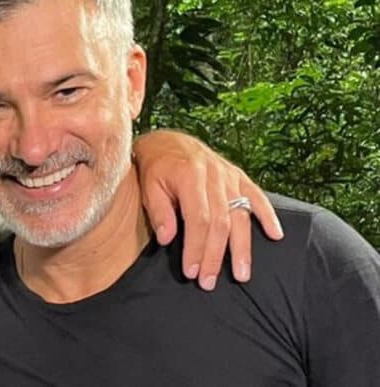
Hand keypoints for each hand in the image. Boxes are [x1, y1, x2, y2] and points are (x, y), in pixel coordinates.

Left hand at [133, 129, 282, 290]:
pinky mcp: (239, 176)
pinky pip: (258, 197)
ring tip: (242, 274)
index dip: (196, 247)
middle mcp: (214, 176)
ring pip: (241, 215)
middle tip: (209, 281)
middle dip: (215, 255)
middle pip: (221, 222)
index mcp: (189, 176)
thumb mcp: (148, 186)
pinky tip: (276, 236)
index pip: (198, 219)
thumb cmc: (155, 167)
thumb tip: (168, 239)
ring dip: (242, 247)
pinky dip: (268, 216)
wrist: (168, 141)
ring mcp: (229, 176)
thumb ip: (158, 211)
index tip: (191, 271)